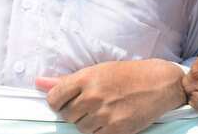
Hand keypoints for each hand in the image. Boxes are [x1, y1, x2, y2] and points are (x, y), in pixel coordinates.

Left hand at [36, 59, 185, 133]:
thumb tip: (38, 83)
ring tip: (101, 111)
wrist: (159, 83)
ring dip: (87, 123)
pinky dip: (100, 131)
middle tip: (89, 105)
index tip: (63, 101)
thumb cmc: (127, 74)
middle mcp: (93, 97)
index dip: (57, 102)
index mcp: (86, 78)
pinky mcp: (117, 130)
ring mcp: (105, 115)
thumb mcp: (96, 71)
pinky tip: (109, 120)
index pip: (55, 98)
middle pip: (67, 115)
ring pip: (80, 128)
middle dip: (74, 112)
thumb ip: (65, 81)